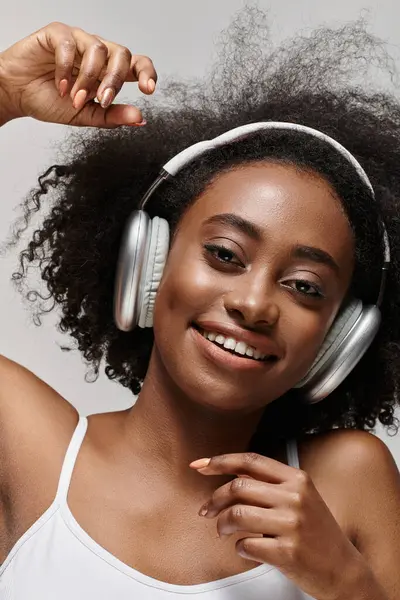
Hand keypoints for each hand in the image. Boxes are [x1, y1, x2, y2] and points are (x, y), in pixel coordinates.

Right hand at [0, 22, 156, 126]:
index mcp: (107, 72)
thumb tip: (139, 118)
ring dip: (89, 78)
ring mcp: (78, 41)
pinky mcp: (57, 34)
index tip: (148, 89)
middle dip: (114, 80)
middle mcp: (96, 54)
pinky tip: (60, 85)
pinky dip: (66, 69)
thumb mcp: (86, 116)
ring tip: (75, 98)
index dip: (146, 72)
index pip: (136, 64)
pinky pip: (69, 45)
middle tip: (103, 101)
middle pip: (122, 54)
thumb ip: (112, 116)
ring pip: (98, 49)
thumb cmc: (49, 101)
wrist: (18, 96)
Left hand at [190, 452, 363, 599]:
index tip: (200, 466)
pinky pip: (246, 545)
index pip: (250, 461)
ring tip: (222, 531)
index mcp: (297, 479)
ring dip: (221, 524)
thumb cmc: (317, 534)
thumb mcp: (300, 498)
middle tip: (206, 511)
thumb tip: (230, 477)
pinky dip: (239, 548)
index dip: (220, 461)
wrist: (343, 570)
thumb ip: (270, 485)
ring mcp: (292, 524)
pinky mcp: (288, 551)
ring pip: (237, 515)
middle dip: (214, 499)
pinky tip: (247, 548)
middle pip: (238, 487)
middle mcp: (295, 497)